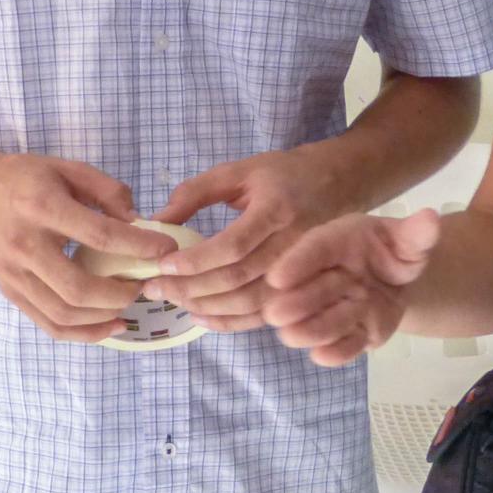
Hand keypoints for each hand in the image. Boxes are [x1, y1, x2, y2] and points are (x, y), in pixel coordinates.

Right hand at [0, 154, 177, 342]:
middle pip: (78, 288)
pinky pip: (48, 324)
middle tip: (143, 285)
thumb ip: (107, 191)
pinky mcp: (11, 291)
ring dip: (103, 317)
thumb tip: (139, 223)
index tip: (164, 250)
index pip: (98, 235)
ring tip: (128, 305)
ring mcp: (14, 275)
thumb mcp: (68, 168)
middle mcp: (24, 246)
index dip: (137, 246)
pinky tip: (108, 326)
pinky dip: (82, 333)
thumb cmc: (25, 178)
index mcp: (41, 207)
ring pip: (62, 314)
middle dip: (120, 293)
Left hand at [147, 151, 343, 331]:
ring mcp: (301, 270)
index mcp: (276, 209)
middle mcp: (293, 244)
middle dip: (192, 289)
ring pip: (252, 302)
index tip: (163, 265)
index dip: (196, 260)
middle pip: (240, 278)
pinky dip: (232, 322)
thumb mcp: (239, 171)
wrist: (337, 182)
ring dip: (209, 308)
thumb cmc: (282, 174)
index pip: (233, 245)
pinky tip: (203, 317)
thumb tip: (158, 222)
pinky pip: (265, 312)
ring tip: (175, 303)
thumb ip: (197, 192)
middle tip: (156, 289)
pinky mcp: (301, 286)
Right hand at [260, 210, 441, 364]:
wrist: (397, 281)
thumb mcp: (407, 238)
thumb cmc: (392, 249)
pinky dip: (333, 352)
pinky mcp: (354, 335)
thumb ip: (418, 233)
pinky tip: (322, 355)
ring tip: (291, 335)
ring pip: (322, 321)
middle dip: (295, 302)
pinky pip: (343, 346)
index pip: (314, 249)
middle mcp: (328, 277)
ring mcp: (337, 308)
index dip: (296, 262)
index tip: (278, 277)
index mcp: (335, 243)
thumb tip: (431, 219)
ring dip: (308, 328)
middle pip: (310, 290)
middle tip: (277, 314)